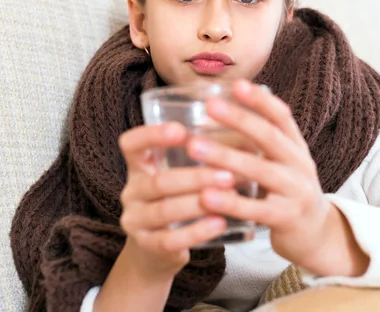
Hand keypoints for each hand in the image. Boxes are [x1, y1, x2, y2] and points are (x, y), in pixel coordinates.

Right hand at [117, 123, 234, 281]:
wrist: (159, 250)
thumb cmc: (180, 199)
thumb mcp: (182, 174)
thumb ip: (202, 156)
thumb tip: (248, 134)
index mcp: (139, 166)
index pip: (132, 144)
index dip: (152, 135)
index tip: (181, 130)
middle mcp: (132, 192)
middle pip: (158, 181)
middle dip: (195, 177)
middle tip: (228, 175)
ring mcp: (136, 221)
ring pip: (165, 211)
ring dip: (198, 204)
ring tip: (228, 197)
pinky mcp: (148, 247)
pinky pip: (171, 240)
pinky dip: (197, 231)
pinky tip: (220, 223)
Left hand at [185, 79, 342, 271]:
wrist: (316, 233)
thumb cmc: (289, 192)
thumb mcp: (285, 162)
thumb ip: (264, 142)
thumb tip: (226, 108)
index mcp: (296, 147)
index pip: (282, 116)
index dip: (260, 100)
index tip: (236, 84)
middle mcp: (299, 165)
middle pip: (270, 137)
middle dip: (239, 119)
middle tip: (210, 105)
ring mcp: (296, 192)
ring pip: (260, 170)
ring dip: (226, 156)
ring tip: (195, 146)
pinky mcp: (286, 219)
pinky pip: (255, 209)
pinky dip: (230, 202)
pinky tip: (207, 196)